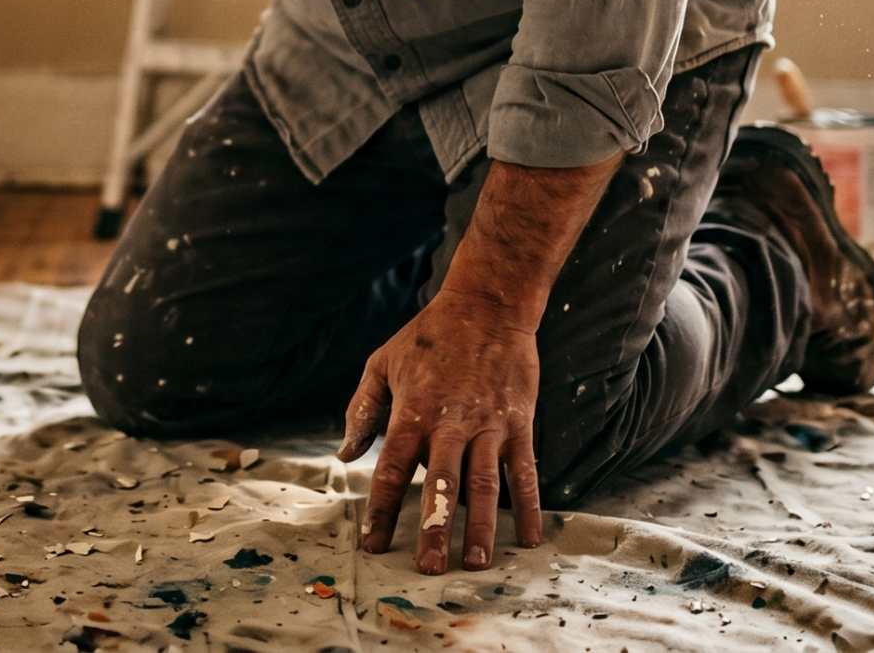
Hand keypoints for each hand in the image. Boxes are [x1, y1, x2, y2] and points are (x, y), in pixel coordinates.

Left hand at [338, 292, 542, 573]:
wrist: (488, 305)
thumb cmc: (429, 337)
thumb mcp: (383, 363)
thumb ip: (363, 409)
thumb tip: (345, 453)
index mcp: (413, 411)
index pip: (392, 469)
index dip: (382, 508)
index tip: (373, 543)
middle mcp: (451, 423)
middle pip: (440, 485)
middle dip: (433, 529)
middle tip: (428, 569)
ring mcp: (489, 424)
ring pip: (484, 484)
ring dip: (480, 526)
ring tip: (475, 563)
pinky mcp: (519, 422)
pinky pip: (524, 470)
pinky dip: (528, 505)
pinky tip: (528, 537)